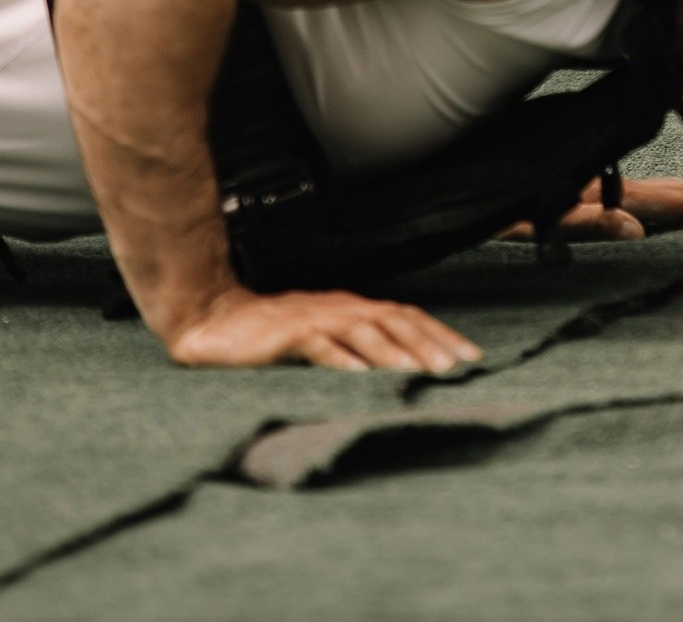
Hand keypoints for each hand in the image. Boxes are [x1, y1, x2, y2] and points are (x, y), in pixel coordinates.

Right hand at [165, 284, 480, 373]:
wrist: (212, 319)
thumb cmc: (270, 334)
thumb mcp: (323, 339)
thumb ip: (357, 349)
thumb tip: (404, 371)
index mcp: (351, 309)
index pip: (405, 316)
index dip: (440, 334)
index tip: (471, 357)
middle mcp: (338, 308)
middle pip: (392, 320)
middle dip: (427, 343)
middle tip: (453, 368)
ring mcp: (312, 318)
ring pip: (361, 329)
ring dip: (392, 351)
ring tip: (417, 371)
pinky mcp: (285, 333)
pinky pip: (316, 344)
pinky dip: (339, 358)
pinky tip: (357, 375)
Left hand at [501, 177, 682, 241]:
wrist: (486, 190)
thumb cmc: (511, 211)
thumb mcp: (544, 221)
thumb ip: (589, 224)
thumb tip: (638, 231)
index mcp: (613, 193)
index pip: (680, 201)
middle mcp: (620, 188)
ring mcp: (615, 191)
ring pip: (676, 192)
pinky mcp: (606, 199)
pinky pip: (659, 200)